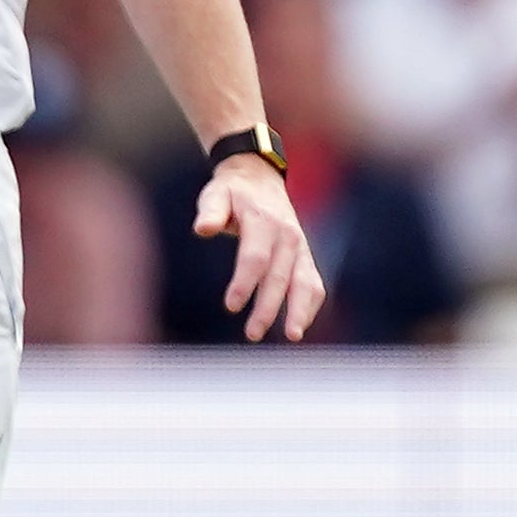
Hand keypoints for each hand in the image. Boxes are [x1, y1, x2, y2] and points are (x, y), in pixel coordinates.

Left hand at [194, 152, 325, 342]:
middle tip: (253, 333)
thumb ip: (211, 211)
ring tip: (292, 337)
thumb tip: (202, 228)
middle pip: (279, 276)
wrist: (259, 179)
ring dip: (300, 311)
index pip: (255, 256)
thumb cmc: (232, 191)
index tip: (231, 305)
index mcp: (264, 220)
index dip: (244, 282)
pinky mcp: (305, 257)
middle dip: (268, 307)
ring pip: (306, 283)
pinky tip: (298, 327)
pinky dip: (310, 305)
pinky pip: (314, 284)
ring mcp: (300, 247)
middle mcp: (287, 235)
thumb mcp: (216, 193)